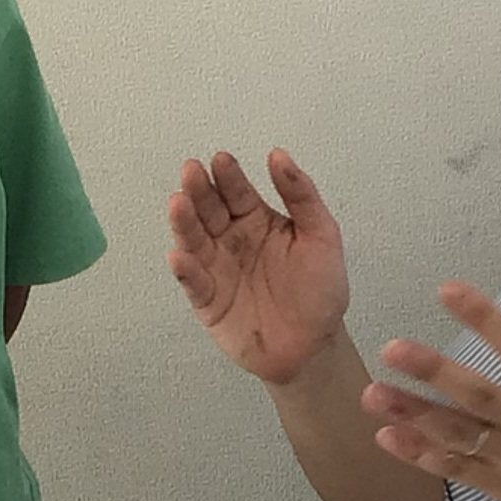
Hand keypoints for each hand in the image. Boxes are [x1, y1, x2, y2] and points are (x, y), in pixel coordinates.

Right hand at [167, 150, 349, 387]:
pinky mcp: (208, 301)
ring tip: (178, 203)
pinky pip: (193, 283)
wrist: (315, 345)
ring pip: (194, 241)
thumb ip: (302, 195)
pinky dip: (185, 270)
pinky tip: (180, 256)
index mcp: (257, 221)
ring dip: (183, 222)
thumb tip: (277, 155)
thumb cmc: (319, 291)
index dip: (228, 176)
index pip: (237, 192)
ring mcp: (216, 269)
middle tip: (191, 172)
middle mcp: (231, 240)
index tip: (221, 160)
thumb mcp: (322, 236)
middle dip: (199, 190)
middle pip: (209, 210)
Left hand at [364, 279, 500, 500]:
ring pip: (455, 434)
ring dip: (411, 414)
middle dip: (431, 371)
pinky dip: (420, 455)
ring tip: (371, 394)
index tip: (446, 290)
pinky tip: (387, 436)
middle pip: (475, 394)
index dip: (482, 316)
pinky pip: (456, 469)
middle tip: (391, 348)